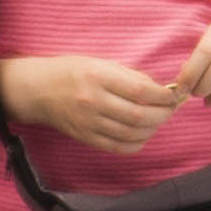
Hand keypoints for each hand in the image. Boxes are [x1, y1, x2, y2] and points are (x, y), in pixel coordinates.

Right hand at [0, 49, 177, 152]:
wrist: (38, 90)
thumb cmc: (72, 72)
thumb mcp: (99, 63)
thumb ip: (129, 76)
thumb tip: (159, 89)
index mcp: (98, 77)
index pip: (140, 90)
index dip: (163, 95)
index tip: (173, 95)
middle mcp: (93, 101)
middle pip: (139, 115)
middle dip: (163, 114)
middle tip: (171, 110)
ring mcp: (88, 122)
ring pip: (131, 133)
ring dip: (152, 129)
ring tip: (158, 121)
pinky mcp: (85, 138)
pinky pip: (118, 147)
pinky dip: (137, 144)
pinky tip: (143, 135)